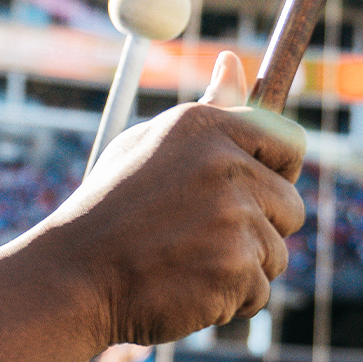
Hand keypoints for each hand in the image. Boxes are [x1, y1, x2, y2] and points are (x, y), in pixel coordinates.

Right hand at [39, 49, 305, 346]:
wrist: (71, 277)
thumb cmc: (107, 210)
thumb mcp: (148, 145)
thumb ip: (205, 109)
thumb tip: (234, 60)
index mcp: (204, 127)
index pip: (288, 143)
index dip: (280, 172)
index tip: (257, 191)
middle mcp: (224, 166)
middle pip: (291, 205)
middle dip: (261, 229)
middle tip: (207, 240)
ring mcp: (233, 219)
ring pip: (276, 254)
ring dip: (241, 268)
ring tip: (186, 264)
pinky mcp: (234, 269)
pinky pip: (258, 292)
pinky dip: (228, 301)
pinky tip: (185, 289)